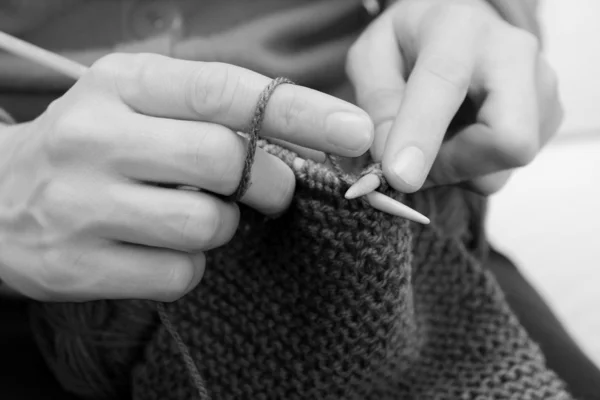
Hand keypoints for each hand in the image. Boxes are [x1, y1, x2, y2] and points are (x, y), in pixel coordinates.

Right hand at [0, 53, 372, 301]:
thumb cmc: (92, 145)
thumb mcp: (137, 103)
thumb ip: (210, 112)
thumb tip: (298, 139)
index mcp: (122, 84)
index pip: (226, 91)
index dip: (301, 111)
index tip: (354, 131)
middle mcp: (98, 137)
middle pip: (226, 161)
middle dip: (268, 182)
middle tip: (271, 189)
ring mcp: (84, 203)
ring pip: (208, 224)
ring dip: (223, 225)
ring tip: (193, 214)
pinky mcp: (80, 264)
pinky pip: (180, 273)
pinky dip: (190, 264)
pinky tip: (160, 247)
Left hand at [346, 0, 562, 193]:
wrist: (460, 29)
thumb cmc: (411, 42)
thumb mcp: (372, 57)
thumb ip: (376, 103)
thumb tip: (390, 159)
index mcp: (458, 28)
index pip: (445, 84)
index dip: (421, 135)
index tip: (398, 176)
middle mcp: (512, 54)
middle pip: (508, 140)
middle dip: (453, 165)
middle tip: (411, 163)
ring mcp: (540, 88)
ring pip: (501, 167)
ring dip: (454, 169)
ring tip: (434, 138)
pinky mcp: (548, 117)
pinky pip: (503, 171)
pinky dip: (470, 169)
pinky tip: (458, 138)